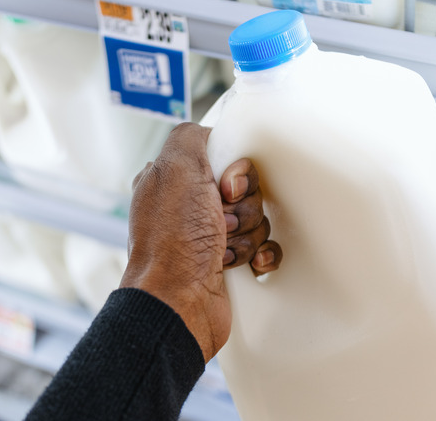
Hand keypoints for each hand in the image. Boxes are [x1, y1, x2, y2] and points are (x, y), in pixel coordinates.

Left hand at [120, 122, 281, 361]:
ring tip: (222, 247)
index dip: (234, 173)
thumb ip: (191, 137)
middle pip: (245, 190)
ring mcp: (207, 237)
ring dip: (248, 233)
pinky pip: (263, 247)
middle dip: (242, 207)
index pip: (223, 158)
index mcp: (173, 181)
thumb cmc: (173, 243)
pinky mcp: (226, 263)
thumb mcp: (176, 168)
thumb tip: (209, 133)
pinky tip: (246, 261)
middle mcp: (188, 208)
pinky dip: (260, 254)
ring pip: (256, 218)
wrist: (179, 302)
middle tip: (221, 220)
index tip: (226, 186)